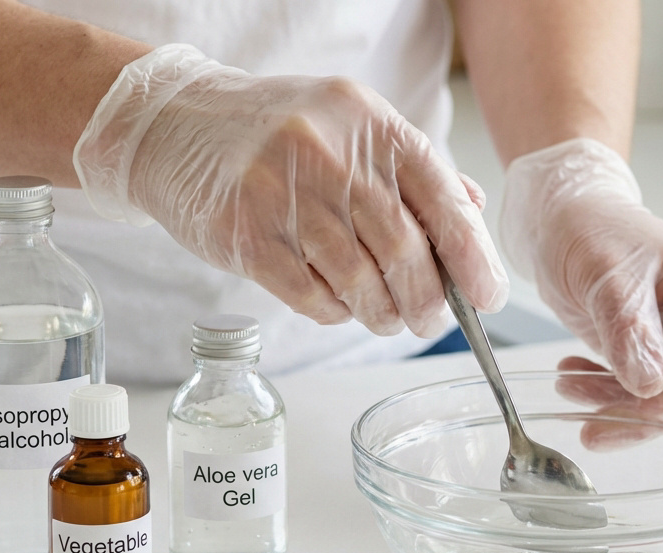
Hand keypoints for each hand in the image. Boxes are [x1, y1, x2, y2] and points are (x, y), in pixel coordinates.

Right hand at [74, 44, 506, 337]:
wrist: (175, 124)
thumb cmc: (275, 131)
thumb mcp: (353, 126)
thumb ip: (414, 170)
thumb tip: (472, 215)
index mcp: (371, 124)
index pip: (443, 198)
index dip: (473, 256)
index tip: (488, 295)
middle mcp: (329, 154)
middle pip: (403, 248)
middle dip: (428, 298)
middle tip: (431, 319)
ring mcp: (282, 193)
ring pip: (358, 279)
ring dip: (381, 312)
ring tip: (386, 318)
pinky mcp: (244, 235)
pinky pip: (309, 294)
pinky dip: (334, 312)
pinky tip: (338, 306)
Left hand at [500, 138, 662, 409]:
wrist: (556, 220)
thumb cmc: (590, 226)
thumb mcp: (606, 272)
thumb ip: (630, 328)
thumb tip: (651, 385)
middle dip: (647, 413)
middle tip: (597, 429)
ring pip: (659, 398)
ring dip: (614, 404)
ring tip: (569, 389)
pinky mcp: (642, 355)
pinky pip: (630, 391)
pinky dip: (598, 393)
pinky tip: (570, 375)